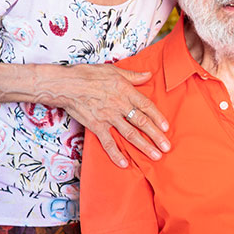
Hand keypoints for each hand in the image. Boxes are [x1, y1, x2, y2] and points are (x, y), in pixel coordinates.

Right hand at [53, 63, 170, 167]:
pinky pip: (108, 142)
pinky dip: (115, 153)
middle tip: (166, 147)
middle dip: (156, 136)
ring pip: (130, 134)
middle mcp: (120, 105)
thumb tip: (149, 74)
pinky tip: (124, 163)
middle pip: (142, 122)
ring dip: (144, 146)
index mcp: (126, 91)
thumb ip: (133, 76)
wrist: (66, 84)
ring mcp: (108, 117)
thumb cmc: (88, 74)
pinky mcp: (96, 126)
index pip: (146, 106)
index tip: (166, 127)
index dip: (158, 117)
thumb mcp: (114, 70)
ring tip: (155, 155)